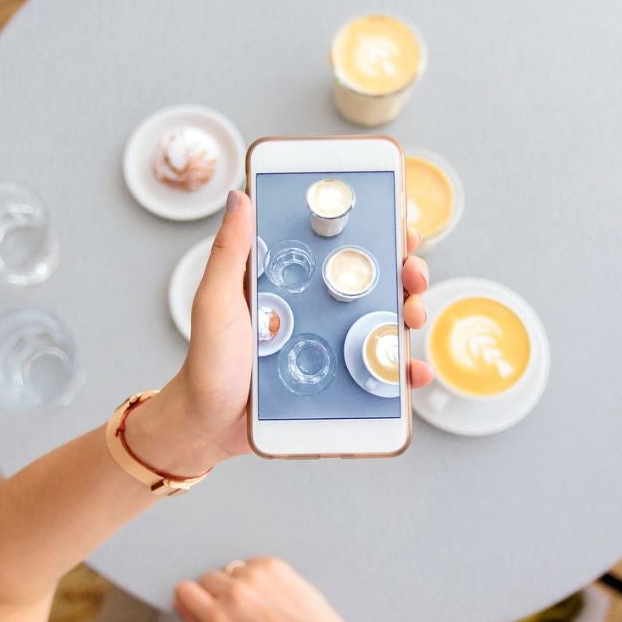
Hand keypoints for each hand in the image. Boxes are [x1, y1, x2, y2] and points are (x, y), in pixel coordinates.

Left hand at [125, 190, 433, 474]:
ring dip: (411, 313)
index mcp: (292, 282)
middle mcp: (318, 309)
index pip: (341, 246)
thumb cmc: (207, 363)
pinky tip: (414, 371)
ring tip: (414, 316)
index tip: (400, 224)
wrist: (209, 424)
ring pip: (385, 322)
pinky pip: (380, 373)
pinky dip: (404, 371)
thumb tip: (240, 197)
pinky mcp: (339, 382)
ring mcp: (332, 345)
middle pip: (375, 281)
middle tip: (413, 273)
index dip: (376, 231)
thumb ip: (230, 252)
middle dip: (405, 271)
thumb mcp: (216, 302)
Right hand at [173, 557, 373, 621]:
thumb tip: (179, 602)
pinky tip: (271, 592)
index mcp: (219, 620)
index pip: (184, 589)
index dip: (193, 596)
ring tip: (259, 601)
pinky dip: (258, 575)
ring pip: (229, 569)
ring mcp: (253, 577)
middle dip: (217, 590)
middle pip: (205, 577)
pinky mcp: (271, 564)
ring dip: (238, 581)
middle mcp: (233, 595)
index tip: (202, 601)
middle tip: (238, 607)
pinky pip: (250, 563)